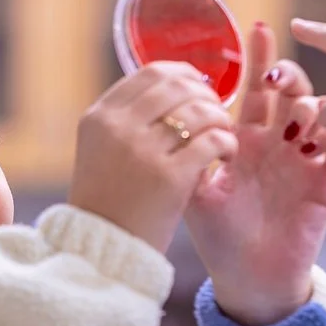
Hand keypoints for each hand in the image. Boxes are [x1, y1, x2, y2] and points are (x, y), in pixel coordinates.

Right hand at [68, 62, 238, 253]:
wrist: (101, 252)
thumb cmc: (107, 204)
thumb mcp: (99, 152)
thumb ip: (125, 120)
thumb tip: (170, 89)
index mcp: (99, 117)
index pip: (150, 73)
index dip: (183, 75)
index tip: (198, 89)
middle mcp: (118, 127)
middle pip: (177, 86)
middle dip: (205, 95)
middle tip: (215, 114)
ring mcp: (142, 150)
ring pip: (199, 110)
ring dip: (220, 119)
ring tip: (223, 136)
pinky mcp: (168, 177)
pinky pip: (212, 141)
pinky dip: (226, 143)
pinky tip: (225, 155)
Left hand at [186, 22, 325, 325]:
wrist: (250, 279)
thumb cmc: (219, 237)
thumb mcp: (195, 194)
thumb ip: (190, 156)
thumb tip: (175, 114)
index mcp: (246, 141)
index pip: (255, 90)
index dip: (258, 60)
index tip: (257, 30)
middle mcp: (279, 144)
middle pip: (291, 92)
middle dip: (287, 72)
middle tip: (275, 73)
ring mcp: (307, 161)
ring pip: (320, 113)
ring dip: (310, 107)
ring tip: (295, 122)